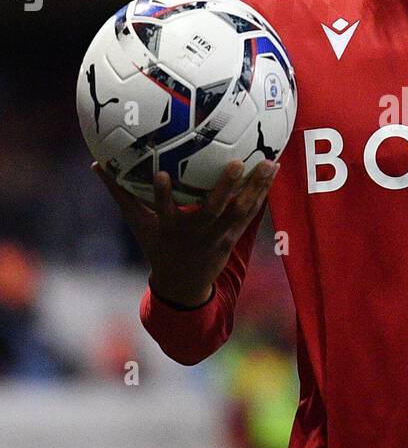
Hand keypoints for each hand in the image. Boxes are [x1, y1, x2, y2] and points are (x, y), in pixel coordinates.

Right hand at [91, 158, 278, 306]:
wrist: (183, 285)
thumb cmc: (157, 246)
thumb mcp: (137, 223)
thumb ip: (120, 193)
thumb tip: (95, 164)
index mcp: (170, 228)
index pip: (162, 209)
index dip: (161, 194)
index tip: (160, 174)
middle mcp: (196, 232)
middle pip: (212, 209)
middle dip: (224, 187)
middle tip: (237, 162)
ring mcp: (218, 236)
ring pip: (239, 210)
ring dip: (255, 187)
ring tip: (269, 163)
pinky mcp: (233, 237)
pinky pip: (250, 214)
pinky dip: (261, 195)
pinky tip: (272, 173)